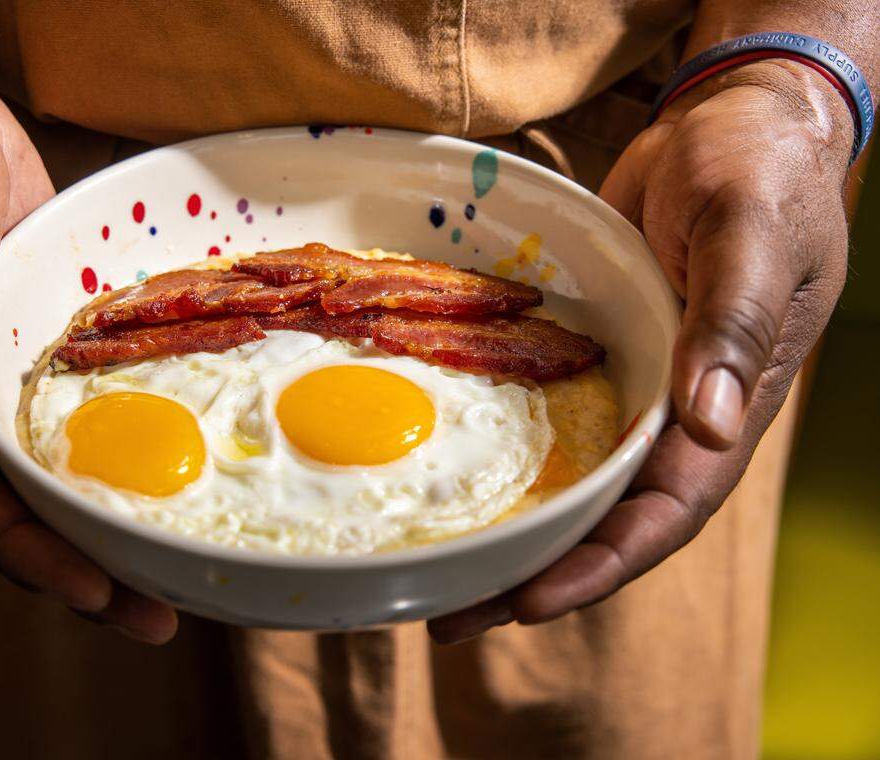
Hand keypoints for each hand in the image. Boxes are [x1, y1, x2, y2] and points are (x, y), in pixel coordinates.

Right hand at [0, 36, 175, 642]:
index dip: (31, 554)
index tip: (99, 593)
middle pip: (21, 504)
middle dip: (86, 562)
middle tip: (161, 612)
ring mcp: (2, 369)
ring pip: (57, 464)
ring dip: (110, 515)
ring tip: (177, 560)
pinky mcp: (42, 335)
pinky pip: (83, 403)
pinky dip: (122, 441)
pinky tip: (175, 460)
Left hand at [430, 60, 853, 642]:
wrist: (728, 124)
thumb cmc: (760, 174)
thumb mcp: (753, 236)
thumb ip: (732, 323)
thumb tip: (707, 423)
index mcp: (724, 410)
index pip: (663, 515)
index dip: (599, 566)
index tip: (527, 602)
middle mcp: (672, 416)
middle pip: (600, 518)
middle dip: (531, 572)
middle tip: (446, 614)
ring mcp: (628, 387)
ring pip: (566, 478)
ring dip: (506, 525)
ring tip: (431, 568)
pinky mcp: (591, 353)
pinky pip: (543, 416)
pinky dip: (500, 451)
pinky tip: (446, 471)